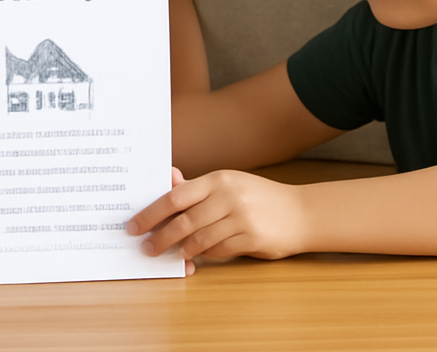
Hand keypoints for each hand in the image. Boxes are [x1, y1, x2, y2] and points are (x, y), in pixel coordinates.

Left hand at [126, 169, 306, 262]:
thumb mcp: (227, 184)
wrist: (300, 212)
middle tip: (146, 247)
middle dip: (161, 237)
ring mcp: (241, 218)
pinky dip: (205, 255)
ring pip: (200, 239)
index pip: (176, 196)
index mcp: (217, 179)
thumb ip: (196, 187)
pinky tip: (198, 256)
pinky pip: (219, 251)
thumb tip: (167, 179)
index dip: (152, 212)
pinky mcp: (252, 239)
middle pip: (184, 221)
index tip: (135, 225)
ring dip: (183, 249)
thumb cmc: (257, 196)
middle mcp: (228, 196)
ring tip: (172, 253)